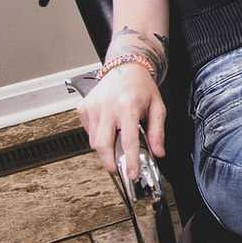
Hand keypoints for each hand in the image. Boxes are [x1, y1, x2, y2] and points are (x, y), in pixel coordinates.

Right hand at [79, 65, 164, 187]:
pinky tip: (108, 129)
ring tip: (117, 144)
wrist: (126, 68)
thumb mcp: (158, 107)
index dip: (129, 161)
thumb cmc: (142, 87)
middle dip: (109, 162)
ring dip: (105, 149)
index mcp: (128, 107)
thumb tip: (158, 152)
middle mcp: (107, 107)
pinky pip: (88, 131)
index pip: (128, 141)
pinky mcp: (83, 108)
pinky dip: (98, 136)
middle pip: (103, 145)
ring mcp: (92, 107)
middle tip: (119, 169)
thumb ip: (158, 132)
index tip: (132, 174)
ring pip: (94, 141)